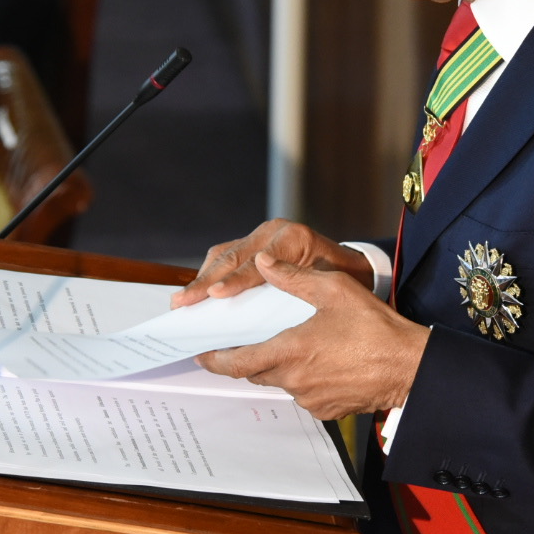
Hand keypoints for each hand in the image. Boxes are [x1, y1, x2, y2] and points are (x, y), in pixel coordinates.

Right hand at [171, 219, 372, 307]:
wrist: (351, 264)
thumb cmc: (342, 278)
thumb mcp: (329, 283)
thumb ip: (299, 286)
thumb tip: (268, 301)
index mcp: (294, 238)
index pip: (258, 262)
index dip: (235, 280)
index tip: (216, 294)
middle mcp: (274, 231)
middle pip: (233, 256)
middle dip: (206, 281)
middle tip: (184, 301)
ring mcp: (262, 235)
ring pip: (224, 253)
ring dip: (202, 277)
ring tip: (182, 300)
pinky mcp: (254, 243)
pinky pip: (226, 255)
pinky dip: (209, 273)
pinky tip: (197, 292)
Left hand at [196, 253, 429, 418]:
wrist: (410, 367)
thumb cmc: (376, 328)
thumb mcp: (335, 290)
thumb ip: (293, 277)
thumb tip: (262, 263)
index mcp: (290, 351)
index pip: (238, 361)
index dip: (215, 358)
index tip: (201, 353)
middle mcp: (295, 381)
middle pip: (255, 373)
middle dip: (244, 359)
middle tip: (238, 344)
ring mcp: (311, 399)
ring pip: (280, 383)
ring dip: (276, 367)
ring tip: (286, 346)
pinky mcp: (327, 410)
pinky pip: (303, 394)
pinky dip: (301, 378)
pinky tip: (317, 361)